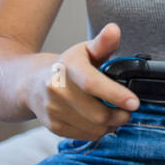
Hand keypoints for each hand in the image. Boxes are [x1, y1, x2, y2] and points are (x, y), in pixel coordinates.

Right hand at [28, 22, 138, 141]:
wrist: (30, 83)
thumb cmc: (67, 66)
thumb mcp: (85, 50)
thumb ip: (103, 43)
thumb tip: (114, 30)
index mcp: (67, 67)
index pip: (92, 83)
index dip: (115, 94)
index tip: (134, 102)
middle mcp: (55, 89)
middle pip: (97, 113)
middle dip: (121, 115)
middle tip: (128, 110)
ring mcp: (52, 110)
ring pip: (94, 127)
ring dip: (112, 125)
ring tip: (116, 115)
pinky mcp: (53, 126)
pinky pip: (85, 135)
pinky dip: (99, 131)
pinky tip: (102, 122)